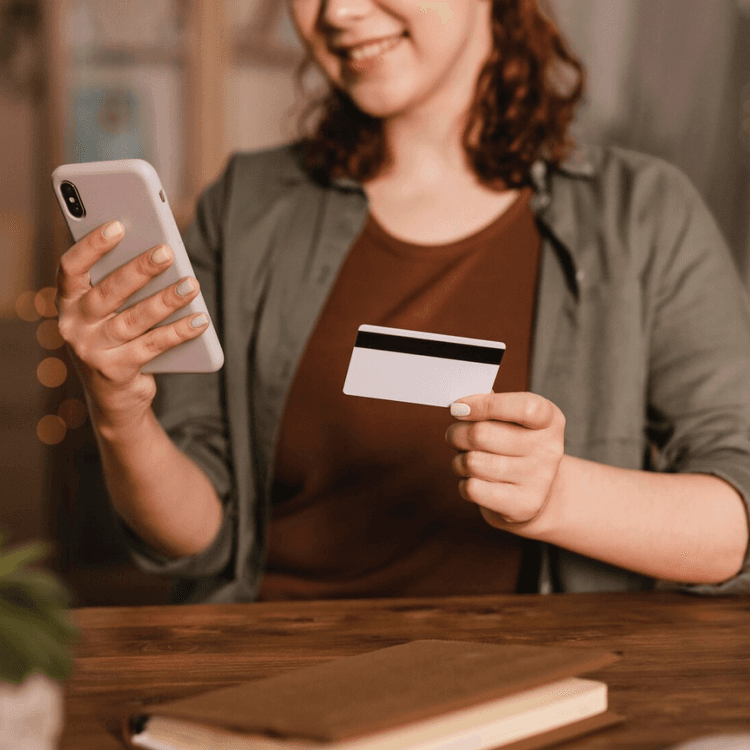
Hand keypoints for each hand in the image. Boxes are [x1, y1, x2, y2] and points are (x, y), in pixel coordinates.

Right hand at [55, 221, 207, 434]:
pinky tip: (200, 319)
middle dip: (140, 270)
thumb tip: (159, 252)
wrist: (114, 397)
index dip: (92, 246)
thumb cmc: (116, 339)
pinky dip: (179, 332)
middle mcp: (73, 326)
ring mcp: (92, 352)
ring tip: (192, 284)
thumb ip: (121, 285)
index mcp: (67, 302)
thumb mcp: (110, 312)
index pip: (70, 268)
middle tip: (168, 252)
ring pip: (134, 319)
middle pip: (108, 292)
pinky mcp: (115, 372)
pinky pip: (153, 346)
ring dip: (166, 300)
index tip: (118, 225)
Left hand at [444, 391, 565, 534]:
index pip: (524, 407)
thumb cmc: (515, 448)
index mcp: (550, 419)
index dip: (485, 405)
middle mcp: (549, 449)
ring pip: (472, 462)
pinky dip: (464, 484)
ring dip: (459, 461)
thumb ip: (490, 407)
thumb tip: (460, 405)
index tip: (459, 407)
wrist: (536, 494)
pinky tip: (476, 481)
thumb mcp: (512, 421)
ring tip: (468, 461)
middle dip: (457, 434)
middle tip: (455, 436)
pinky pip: (473, 488)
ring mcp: (539, 479)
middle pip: (481, 434)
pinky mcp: (524, 506)